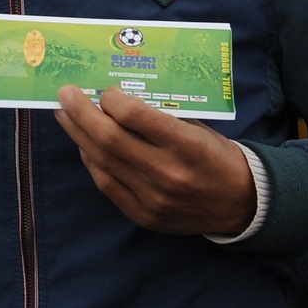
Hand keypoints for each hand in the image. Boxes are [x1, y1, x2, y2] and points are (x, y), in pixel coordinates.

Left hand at [55, 85, 256, 236]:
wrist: (242, 204)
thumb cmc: (217, 156)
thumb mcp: (198, 128)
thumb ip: (159, 116)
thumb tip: (114, 98)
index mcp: (186, 145)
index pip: (134, 115)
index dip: (110, 99)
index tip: (104, 91)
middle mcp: (168, 173)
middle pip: (109, 139)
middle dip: (81, 113)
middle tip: (64, 95)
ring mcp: (153, 198)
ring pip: (102, 162)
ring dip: (78, 136)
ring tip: (65, 116)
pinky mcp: (144, 216)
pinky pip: (106, 185)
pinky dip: (91, 162)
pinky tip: (84, 145)